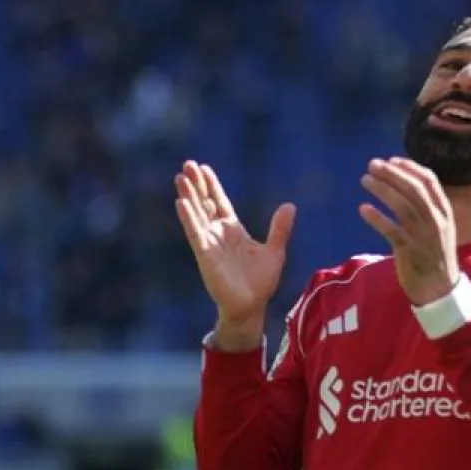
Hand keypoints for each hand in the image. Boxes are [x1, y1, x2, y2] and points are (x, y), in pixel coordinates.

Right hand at [174, 161, 294, 339]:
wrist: (251, 306)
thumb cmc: (261, 282)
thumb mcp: (274, 251)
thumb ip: (279, 229)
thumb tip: (290, 205)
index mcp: (234, 230)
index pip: (220, 202)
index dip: (212, 185)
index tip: (203, 168)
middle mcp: (219, 233)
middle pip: (205, 203)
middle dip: (197, 184)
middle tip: (187, 164)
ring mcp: (210, 243)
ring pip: (197, 214)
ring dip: (189, 196)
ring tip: (180, 177)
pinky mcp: (205, 255)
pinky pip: (195, 233)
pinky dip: (188, 218)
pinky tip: (181, 202)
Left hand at [358, 157, 459, 306]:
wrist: (439, 289)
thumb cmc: (435, 254)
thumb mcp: (439, 227)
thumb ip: (426, 207)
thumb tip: (404, 182)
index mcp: (444, 211)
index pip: (429, 180)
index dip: (409, 167)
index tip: (391, 160)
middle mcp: (436, 220)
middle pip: (414, 189)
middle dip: (392, 174)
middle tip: (372, 164)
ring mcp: (423, 236)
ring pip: (403, 206)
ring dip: (383, 190)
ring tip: (365, 179)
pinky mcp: (410, 251)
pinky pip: (391, 231)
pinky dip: (377, 218)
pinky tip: (363, 208)